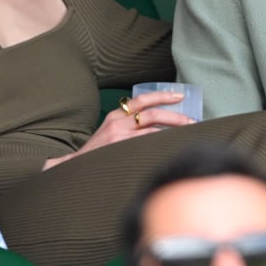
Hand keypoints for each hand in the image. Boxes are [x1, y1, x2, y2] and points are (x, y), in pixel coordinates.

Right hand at [45, 90, 193, 168]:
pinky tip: (172, 144)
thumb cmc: (96, 154)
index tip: (179, 96)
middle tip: (191, 120)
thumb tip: (157, 127)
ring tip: (187, 131)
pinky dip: (162, 142)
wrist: (74, 169)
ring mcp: (119, 136)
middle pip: (151, 113)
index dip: (162, 96)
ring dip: (172, 129)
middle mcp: (117, 123)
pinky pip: (147, 143)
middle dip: (174, 115)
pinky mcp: (120, 149)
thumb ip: (128, 127)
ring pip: (152, 128)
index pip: (142, 100)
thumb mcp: (109, 134)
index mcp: (115, 116)